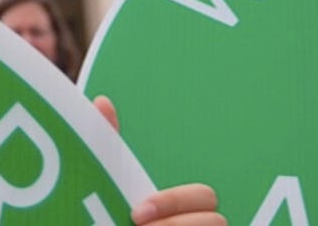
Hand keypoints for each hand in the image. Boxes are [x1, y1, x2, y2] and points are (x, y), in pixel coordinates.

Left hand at [91, 97, 222, 224]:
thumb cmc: (108, 222)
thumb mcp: (106, 193)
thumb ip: (107, 151)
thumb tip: (101, 103)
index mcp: (179, 211)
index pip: (204, 197)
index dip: (174, 202)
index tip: (137, 212)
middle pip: (216, 220)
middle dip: (177, 223)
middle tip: (136, 224)